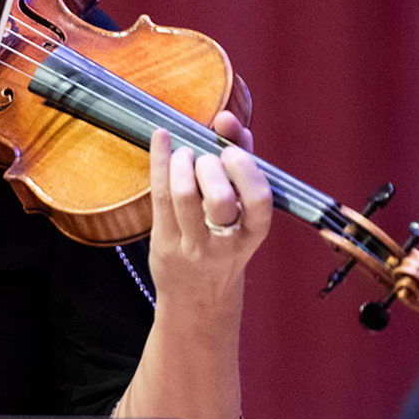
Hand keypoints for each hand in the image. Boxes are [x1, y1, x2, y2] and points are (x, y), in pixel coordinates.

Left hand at [146, 111, 271, 317]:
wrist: (198, 296)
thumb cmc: (224, 240)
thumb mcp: (243, 211)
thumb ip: (243, 165)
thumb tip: (229, 122)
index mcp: (254, 232)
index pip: (259, 200)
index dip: (245, 169)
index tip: (231, 152)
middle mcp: (226, 243)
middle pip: (219, 198)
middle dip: (210, 165)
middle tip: (204, 159)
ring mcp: (193, 246)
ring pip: (184, 195)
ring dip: (182, 161)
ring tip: (185, 154)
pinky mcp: (165, 243)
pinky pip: (159, 196)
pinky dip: (160, 159)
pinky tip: (162, 138)